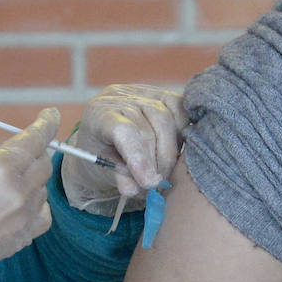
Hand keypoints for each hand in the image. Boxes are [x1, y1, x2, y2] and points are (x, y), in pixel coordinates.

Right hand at [0, 95, 57, 281]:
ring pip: (43, 189)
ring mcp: (24, 220)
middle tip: (19, 145)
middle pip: (43, 163)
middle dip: (35, 149)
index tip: (49, 114)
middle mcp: (20, 194)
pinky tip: (17, 201)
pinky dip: (36, 203)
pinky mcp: (21, 240)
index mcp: (1, 169)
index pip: (36, 139)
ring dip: (33, 176)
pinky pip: (43, 215)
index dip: (46, 123)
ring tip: (8, 175)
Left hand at [62, 84, 187, 215]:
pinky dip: (182, 135)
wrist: (106, 136)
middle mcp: (121, 97)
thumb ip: (118, 177)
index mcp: (98, 114)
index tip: (148, 181)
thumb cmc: (102, 154)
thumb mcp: (103, 169)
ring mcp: (144, 93)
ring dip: (170, 152)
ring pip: (167, 121)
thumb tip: (134, 188)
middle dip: (156, 162)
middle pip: (148, 129)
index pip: (123, 130)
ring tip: (164, 171)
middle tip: (157, 183)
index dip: (139, 157)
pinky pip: (181, 112)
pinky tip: (177, 151)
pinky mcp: (164, 95)